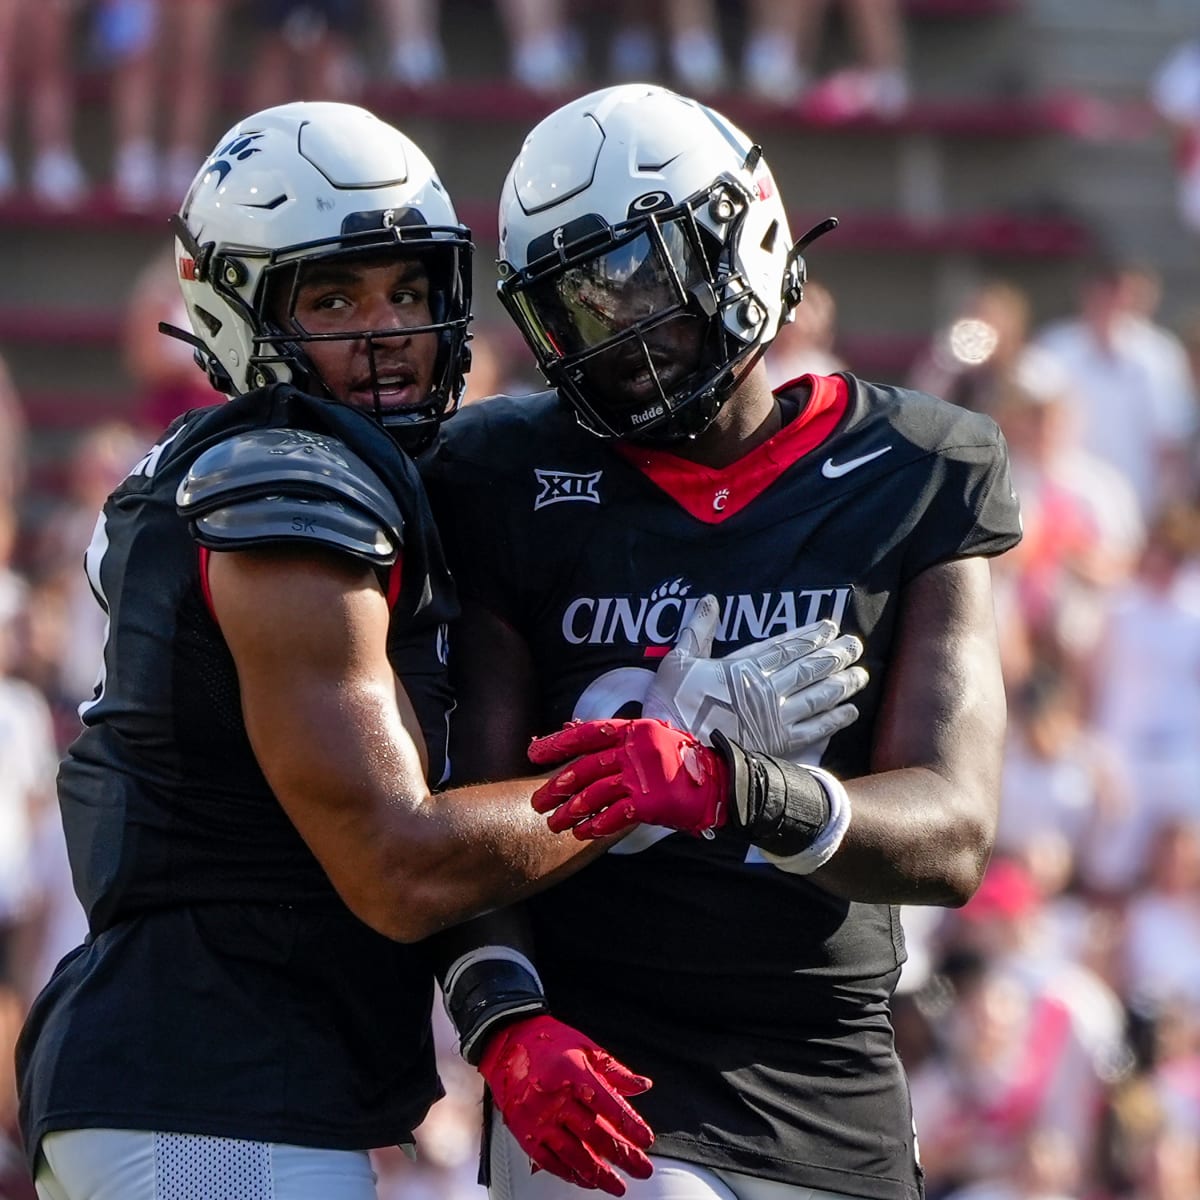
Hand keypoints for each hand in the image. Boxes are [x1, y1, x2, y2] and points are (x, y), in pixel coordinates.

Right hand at [478, 1014, 654, 1195]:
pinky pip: (548, 1160)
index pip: (608, 1106)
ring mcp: (538, 1118)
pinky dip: (568, 1173)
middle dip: (622, 1156)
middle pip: (594, 1134)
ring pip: (573, 1153)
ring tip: (617, 1186)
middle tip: (642, 1169)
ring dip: (598, 1173)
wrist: (506, 1040)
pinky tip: (584, 1181)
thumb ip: (615, 1071)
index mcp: (574, 1073)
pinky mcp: (524, 1131)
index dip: (629, 1125)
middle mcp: (555, 1098)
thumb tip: (643, 1086)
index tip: (646, 1140)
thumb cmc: (548, 1041)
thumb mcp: (586, 1047)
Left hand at [529, 718, 727, 838]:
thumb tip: (568, 728)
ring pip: (595, 793)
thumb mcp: (648, 739)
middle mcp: (635, 749)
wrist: (719, 784)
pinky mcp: (651, 802)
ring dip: (571, 811)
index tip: (533, 753)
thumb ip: (612, 738)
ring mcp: (643, 776)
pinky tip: (583, 833)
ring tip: (555, 824)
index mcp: (633, 730)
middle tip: (538, 803)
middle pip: (585, 768)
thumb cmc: (679, 762)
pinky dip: (596, 825)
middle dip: (557, 788)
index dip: (558, 743)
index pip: (587, 733)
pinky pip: (615, 815)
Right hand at [643, 595, 866, 762]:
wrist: (677, 751)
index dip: (811, 635)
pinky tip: (851, 711)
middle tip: (855, 644)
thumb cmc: (672, 704)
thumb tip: (709, 601)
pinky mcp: (779, 743)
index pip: (786, 646)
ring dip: (842, 683)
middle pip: (809, 667)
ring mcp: (776, 716)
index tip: (830, 626)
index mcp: (744, 667)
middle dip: (835, 654)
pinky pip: (815, 729)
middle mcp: (767, 688)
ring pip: (818, 695)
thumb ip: (698, 629)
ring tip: (861, 673)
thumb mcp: (679, 660)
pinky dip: (835, 719)